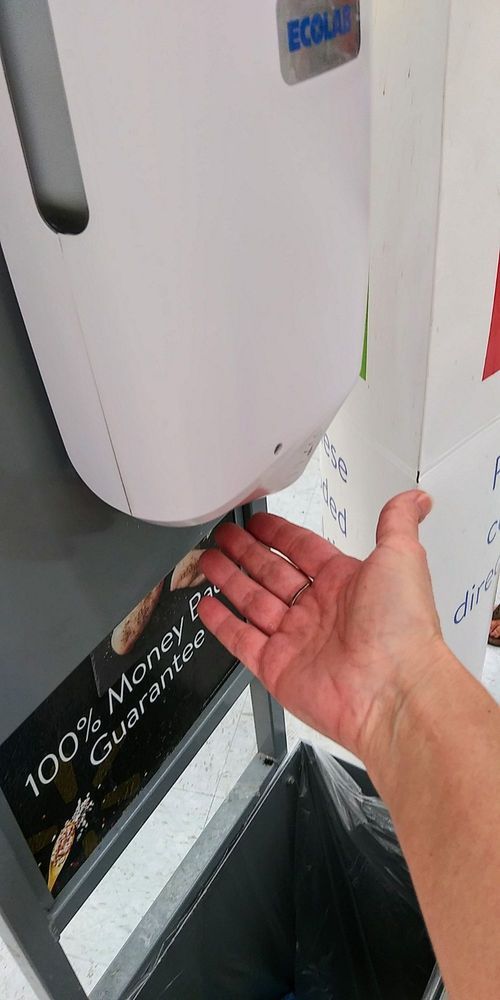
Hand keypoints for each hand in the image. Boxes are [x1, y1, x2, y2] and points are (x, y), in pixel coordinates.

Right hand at [198, 490, 445, 766]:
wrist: (393, 691)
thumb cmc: (402, 627)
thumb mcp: (402, 557)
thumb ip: (398, 522)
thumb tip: (416, 497)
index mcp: (345, 583)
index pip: (303, 550)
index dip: (279, 534)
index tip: (256, 521)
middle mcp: (320, 611)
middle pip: (272, 573)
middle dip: (245, 553)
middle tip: (222, 536)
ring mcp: (296, 640)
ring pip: (253, 602)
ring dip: (229, 580)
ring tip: (207, 560)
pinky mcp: (277, 668)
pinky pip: (242, 641)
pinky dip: (222, 623)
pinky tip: (208, 606)